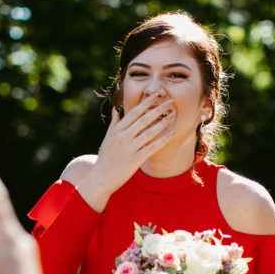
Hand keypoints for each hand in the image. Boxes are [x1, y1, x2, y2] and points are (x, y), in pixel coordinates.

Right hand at [77, 93, 176, 210]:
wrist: (101, 178)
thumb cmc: (105, 158)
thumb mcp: (107, 138)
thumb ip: (114, 124)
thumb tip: (117, 110)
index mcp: (117, 130)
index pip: (134, 112)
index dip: (146, 102)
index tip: (156, 95)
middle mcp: (123, 137)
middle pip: (143, 119)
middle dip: (158, 109)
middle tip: (170, 101)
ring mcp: (129, 148)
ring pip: (149, 132)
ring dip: (163, 122)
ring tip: (173, 115)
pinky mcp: (135, 160)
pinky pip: (152, 148)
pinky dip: (163, 140)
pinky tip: (172, 134)